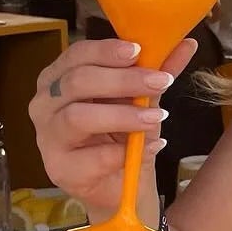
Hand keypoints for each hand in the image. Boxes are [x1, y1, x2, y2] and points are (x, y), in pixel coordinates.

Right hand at [28, 38, 196, 216]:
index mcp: (59, 78)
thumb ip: (157, 73)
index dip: (107, 51)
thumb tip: (186, 44)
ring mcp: (48, 137)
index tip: (139, 51)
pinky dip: (126, 152)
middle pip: (78, 81)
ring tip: (157, 118)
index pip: (77, 54)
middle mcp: (45, 104)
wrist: (122, 186)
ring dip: (123, 116)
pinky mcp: (59, 169)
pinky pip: (92, 157)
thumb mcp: (142, 100)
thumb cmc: (123, 137)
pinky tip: (152, 147)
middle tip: (160, 82)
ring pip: (78, 117)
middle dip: (123, 80)